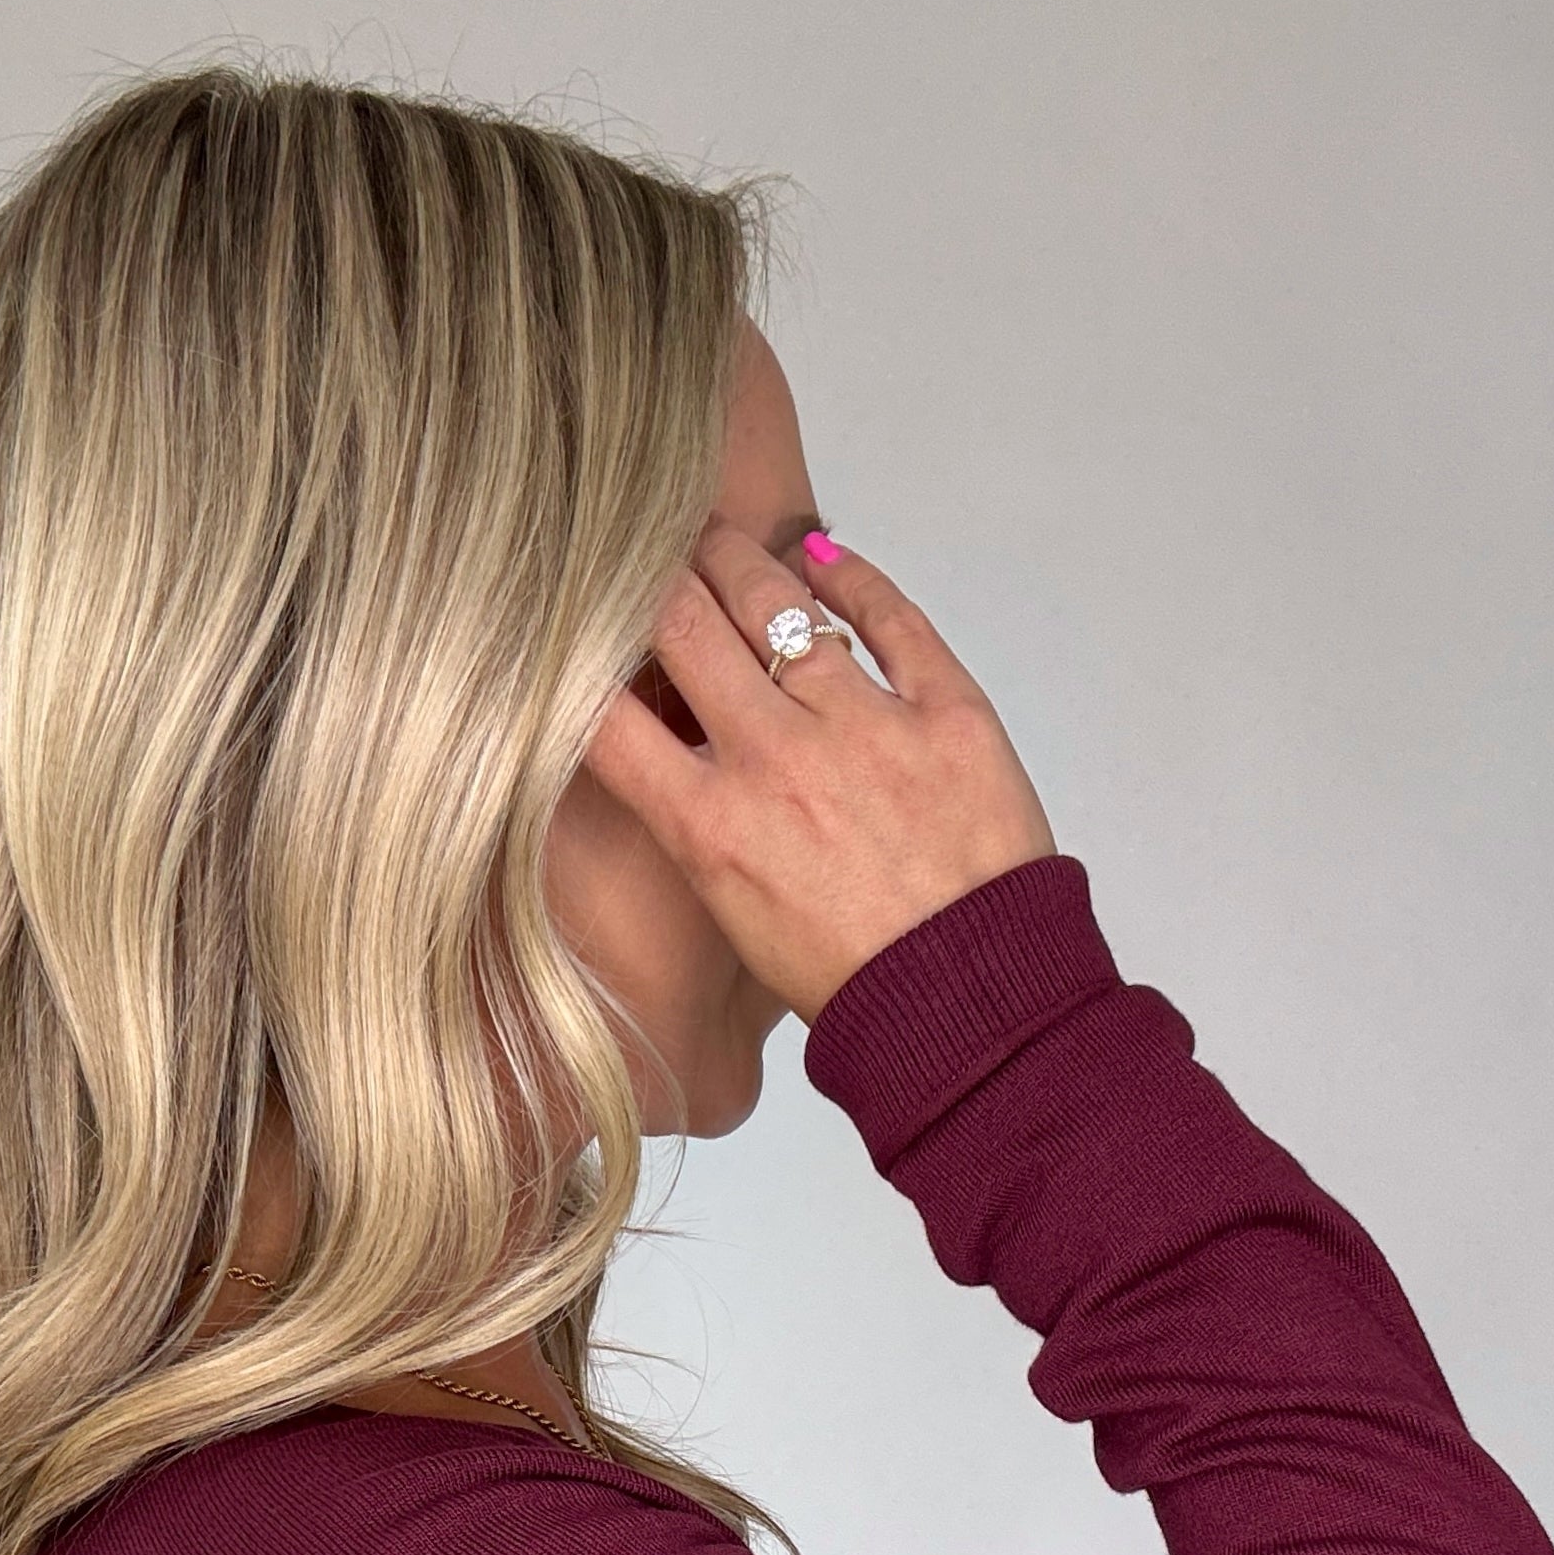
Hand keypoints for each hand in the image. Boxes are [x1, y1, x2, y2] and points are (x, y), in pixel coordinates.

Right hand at [583, 519, 1057, 1022]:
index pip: (604, 710)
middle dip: (653, 574)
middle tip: (648, 554)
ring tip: (721, 543)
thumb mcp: (739, 918)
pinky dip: (849, 575)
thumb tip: (678, 749)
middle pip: (680, 620)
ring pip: (776, 600)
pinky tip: (823, 557)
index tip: (578, 624)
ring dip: (738, 560)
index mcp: (710, 827)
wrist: (975, 1011)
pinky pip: (889, 615)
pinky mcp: (948, 712)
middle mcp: (777, 761)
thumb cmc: (856, 985)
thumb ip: (701, 824)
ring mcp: (865, 728)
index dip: (579, 650)